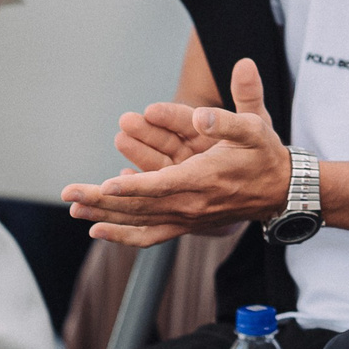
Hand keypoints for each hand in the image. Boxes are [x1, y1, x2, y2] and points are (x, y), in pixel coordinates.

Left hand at [64, 59, 292, 245]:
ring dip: (104, 216)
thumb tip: (203, 113)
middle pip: (140, 206)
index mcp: (204, 179)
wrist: (280, 190)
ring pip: (139, 221)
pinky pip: (151, 235)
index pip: (161, 185)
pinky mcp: (187, 225)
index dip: (133, 186)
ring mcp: (188, 218)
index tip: (104, 185)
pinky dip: (124, 236)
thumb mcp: (255, 128)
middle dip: (101, 200)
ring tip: (74, 209)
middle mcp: (192, 204)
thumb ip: (228, 116)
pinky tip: (99, 230)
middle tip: (68, 192)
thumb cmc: (264, 154)